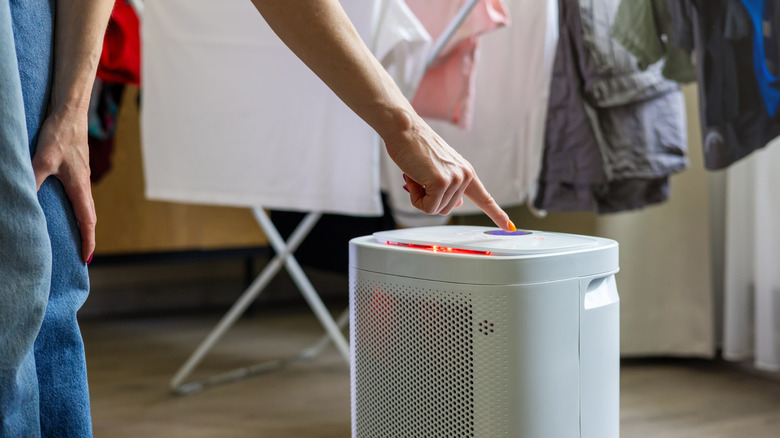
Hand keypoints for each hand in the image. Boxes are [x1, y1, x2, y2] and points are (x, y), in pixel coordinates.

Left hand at [32, 106, 96, 262]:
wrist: (71, 110)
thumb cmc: (61, 133)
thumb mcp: (43, 159)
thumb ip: (34, 180)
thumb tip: (23, 201)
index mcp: (80, 186)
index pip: (87, 220)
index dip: (88, 240)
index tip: (87, 258)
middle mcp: (83, 183)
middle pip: (88, 216)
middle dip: (86, 236)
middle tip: (81, 253)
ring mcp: (80, 175)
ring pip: (82, 205)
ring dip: (81, 222)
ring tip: (73, 235)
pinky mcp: (74, 167)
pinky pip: (77, 194)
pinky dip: (74, 208)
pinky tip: (62, 206)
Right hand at [382, 111, 514, 231]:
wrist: (404, 129)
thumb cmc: (415, 146)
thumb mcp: (439, 169)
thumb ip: (452, 187)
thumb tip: (460, 203)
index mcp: (466, 172)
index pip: (485, 198)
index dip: (497, 214)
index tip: (509, 227)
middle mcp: (464, 175)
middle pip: (447, 209)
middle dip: (428, 198)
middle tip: (420, 177)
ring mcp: (455, 179)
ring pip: (436, 209)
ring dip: (421, 197)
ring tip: (417, 175)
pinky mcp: (441, 182)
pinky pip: (427, 207)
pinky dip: (416, 198)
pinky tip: (414, 179)